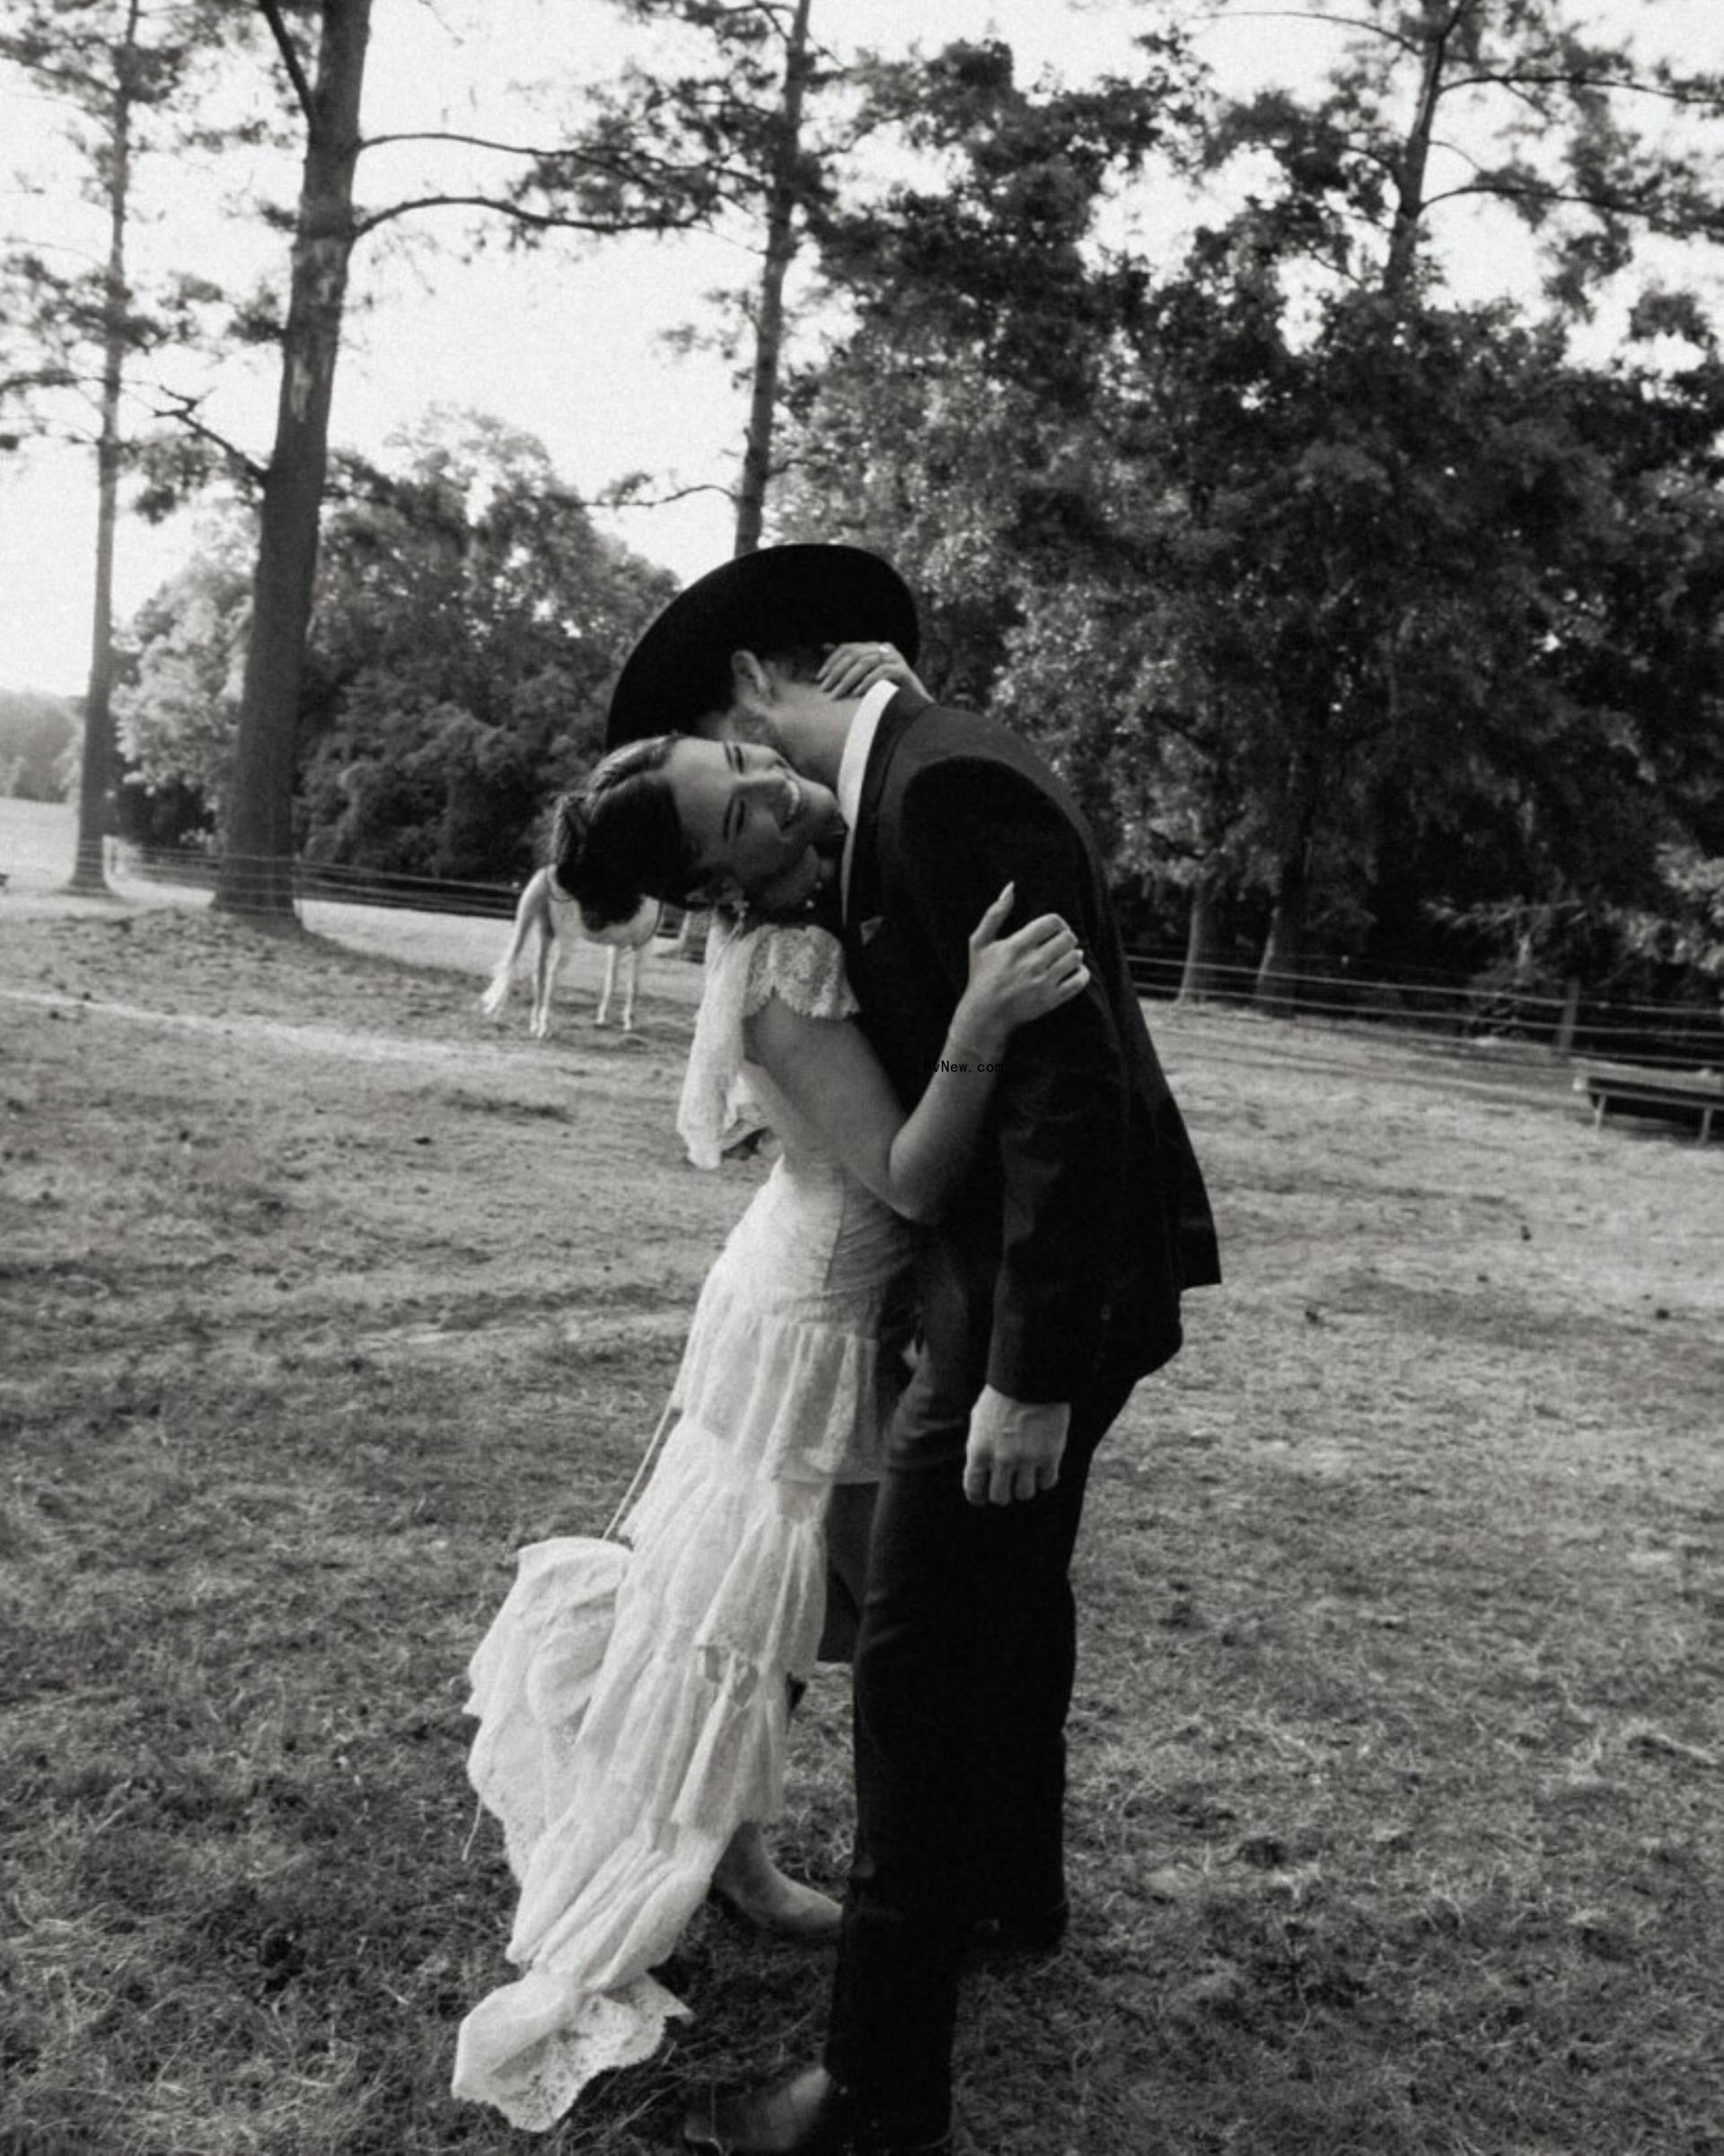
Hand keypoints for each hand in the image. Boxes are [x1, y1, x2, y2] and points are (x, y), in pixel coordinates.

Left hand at [817, 639, 926, 700]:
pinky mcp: (904, 670)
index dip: (831, 662)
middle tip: (825, 689)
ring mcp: (896, 658)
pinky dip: (867, 682)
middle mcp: (885, 648)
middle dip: (836, 672)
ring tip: (837, 694)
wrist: (914, 708)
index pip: (847, 648)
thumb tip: (824, 646)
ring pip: (866, 662)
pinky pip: (882, 672)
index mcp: (874, 647)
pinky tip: (856, 694)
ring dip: (848, 679)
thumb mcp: (863, 676)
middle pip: (854, 654)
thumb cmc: (885, 693)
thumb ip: (848, 662)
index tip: (819, 678)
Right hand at [950, 884, 1087, 1057]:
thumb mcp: (979, 942)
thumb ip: (995, 913)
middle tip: (1060, 943)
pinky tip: (1074, 971)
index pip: (1052, 922)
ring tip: (1065, 957)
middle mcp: (1032, 963)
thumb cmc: (982, 975)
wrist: (985, 1014)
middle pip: (1068, 938)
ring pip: (1075, 957)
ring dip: (1074, 954)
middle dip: (1066, 938)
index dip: (1058, 922)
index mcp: (1016, 946)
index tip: (1054, 929)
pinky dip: (1082, 973)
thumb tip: (1010, 887)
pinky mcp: (1052, 999)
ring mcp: (1044, 982)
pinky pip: (1079, 981)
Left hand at [964, 1387, 1069, 1505]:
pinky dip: (1045, 1479)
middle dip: (1003, 1493)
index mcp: (979, 1450)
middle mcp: (1001, 1459)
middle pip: (1000, 1497)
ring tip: (1027, 1475)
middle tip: (1007, 1486)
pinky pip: (1047, 1483)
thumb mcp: (979, 1420)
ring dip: (1025, 1486)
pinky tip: (1044, 1469)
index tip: (983, 1497)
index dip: (978, 1497)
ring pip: (1024, 1494)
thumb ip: (979, 1447)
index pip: (974, 1489)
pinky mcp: (1050, 1455)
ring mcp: (1027, 1459)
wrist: (1030, 1379)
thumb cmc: (1001, 1395)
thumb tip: (981, 1469)